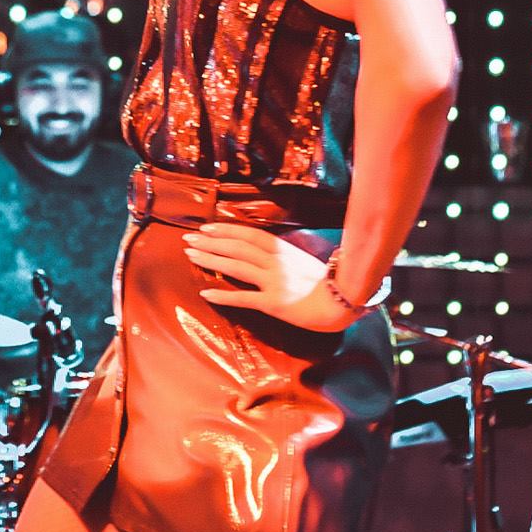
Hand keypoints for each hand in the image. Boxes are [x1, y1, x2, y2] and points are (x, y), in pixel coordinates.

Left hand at [183, 222, 357, 332]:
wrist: (342, 302)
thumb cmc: (324, 283)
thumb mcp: (301, 261)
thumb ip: (281, 256)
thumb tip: (259, 251)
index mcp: (282, 251)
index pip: (248, 235)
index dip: (225, 230)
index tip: (206, 228)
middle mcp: (275, 263)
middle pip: (237, 247)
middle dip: (211, 242)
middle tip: (188, 239)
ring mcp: (274, 282)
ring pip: (236, 266)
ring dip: (211, 259)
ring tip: (191, 255)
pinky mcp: (274, 304)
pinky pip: (244, 298)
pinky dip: (223, 294)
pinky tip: (206, 292)